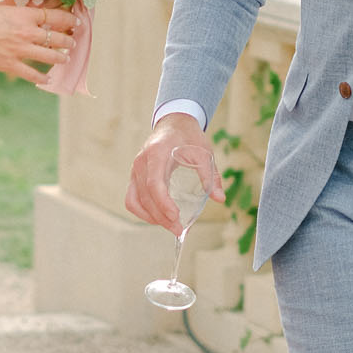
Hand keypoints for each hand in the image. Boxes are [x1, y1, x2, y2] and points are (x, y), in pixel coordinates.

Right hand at [0, 0, 77, 83]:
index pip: (54, 16)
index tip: (75, 21)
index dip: (68, 19)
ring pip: (49, 56)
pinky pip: (31, 74)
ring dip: (60, 57)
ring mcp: (19, 50)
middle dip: (68, 40)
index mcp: (24, 15)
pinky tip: (47, 78)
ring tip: (65, 58)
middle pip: (56, 37)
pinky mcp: (10, 65)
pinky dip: (42, 77)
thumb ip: (13, 10)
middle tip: (73, 42)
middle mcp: (26, 33)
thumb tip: (21, 8)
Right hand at [126, 113, 223, 232]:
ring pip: (135, 200)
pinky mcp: (134, 176)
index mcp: (157, 153)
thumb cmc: (188, 137)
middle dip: (161, 217)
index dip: (163, 203)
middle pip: (145, 196)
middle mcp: (141, 162)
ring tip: (170, 226)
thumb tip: (220, 199)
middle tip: (179, 230)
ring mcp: (135, 169)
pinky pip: (132, 198)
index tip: (176, 217)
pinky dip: (142, 212)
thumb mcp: (204, 153)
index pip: (154, 183)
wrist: (173, 123)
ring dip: (151, 217)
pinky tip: (157, 219)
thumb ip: (211, 176)